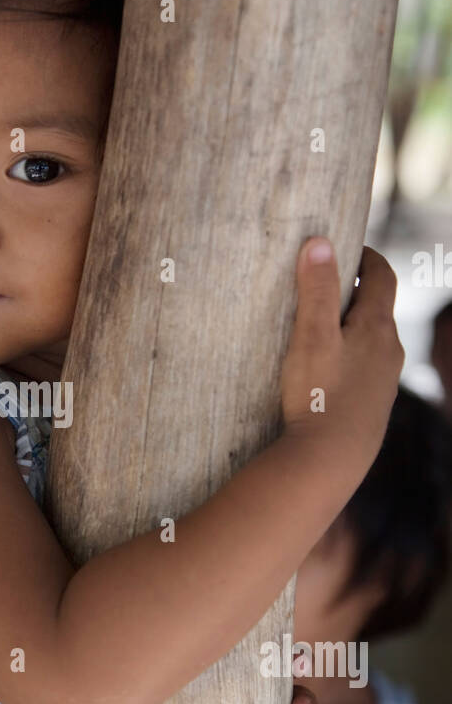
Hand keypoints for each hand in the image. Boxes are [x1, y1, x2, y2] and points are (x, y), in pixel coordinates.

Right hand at [281, 239, 403, 473]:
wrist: (330, 460)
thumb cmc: (319, 395)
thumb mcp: (311, 335)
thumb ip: (316, 289)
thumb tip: (320, 243)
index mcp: (378, 328)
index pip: (382, 276)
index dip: (365, 258)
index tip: (345, 249)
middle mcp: (391, 352)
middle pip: (378, 309)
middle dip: (354, 294)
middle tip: (321, 286)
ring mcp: (385, 382)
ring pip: (372, 343)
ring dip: (351, 330)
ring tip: (318, 332)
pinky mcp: (373, 407)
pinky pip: (365, 371)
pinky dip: (349, 360)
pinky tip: (325, 375)